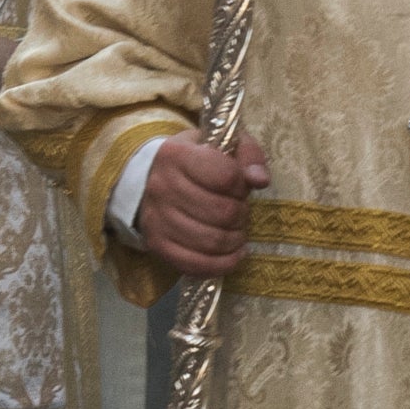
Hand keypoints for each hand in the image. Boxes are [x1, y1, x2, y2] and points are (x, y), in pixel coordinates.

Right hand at [135, 129, 270, 276]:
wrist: (150, 178)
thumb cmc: (193, 160)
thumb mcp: (221, 144)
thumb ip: (248, 154)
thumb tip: (260, 180)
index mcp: (177, 155)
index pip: (226, 176)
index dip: (242, 186)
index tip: (238, 187)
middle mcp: (161, 186)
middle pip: (222, 213)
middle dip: (241, 215)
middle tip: (240, 212)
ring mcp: (156, 219)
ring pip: (212, 241)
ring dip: (235, 240)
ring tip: (237, 232)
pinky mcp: (156, 244)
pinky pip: (196, 264)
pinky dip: (222, 264)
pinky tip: (233, 254)